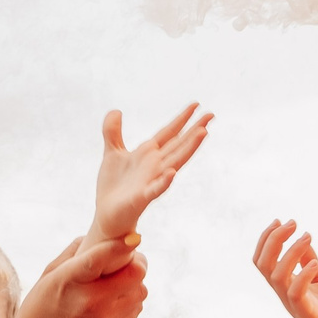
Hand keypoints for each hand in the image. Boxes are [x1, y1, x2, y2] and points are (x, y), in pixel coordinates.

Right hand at [8, 237, 151, 317]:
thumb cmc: (39, 309)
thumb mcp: (47, 277)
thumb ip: (74, 253)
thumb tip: (100, 235)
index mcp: (70, 281)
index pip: (102, 258)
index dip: (121, 246)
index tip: (134, 238)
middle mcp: (91, 302)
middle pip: (136, 273)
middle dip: (135, 261)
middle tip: (125, 260)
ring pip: (141, 289)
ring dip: (133, 282)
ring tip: (114, 283)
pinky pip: (137, 307)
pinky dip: (129, 299)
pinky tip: (110, 301)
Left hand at [91, 104, 213, 252]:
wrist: (106, 213)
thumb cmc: (113, 185)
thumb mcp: (111, 152)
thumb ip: (113, 131)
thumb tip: (116, 110)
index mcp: (148, 153)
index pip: (169, 132)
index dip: (182, 119)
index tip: (196, 104)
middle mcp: (155, 165)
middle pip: (178, 144)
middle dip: (194, 130)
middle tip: (211, 115)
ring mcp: (151, 180)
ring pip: (174, 162)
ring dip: (188, 148)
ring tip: (203, 133)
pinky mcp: (142, 196)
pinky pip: (156, 188)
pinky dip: (164, 181)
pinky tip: (172, 173)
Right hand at [253, 221, 317, 317]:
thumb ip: (310, 262)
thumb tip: (304, 238)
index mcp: (286, 286)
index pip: (262, 261)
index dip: (266, 239)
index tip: (280, 221)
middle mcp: (285, 295)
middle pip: (263, 265)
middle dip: (273, 240)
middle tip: (292, 223)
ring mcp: (296, 306)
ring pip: (277, 276)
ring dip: (290, 252)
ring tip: (307, 236)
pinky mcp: (310, 315)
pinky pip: (297, 294)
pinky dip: (303, 275)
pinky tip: (315, 264)